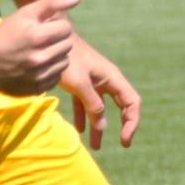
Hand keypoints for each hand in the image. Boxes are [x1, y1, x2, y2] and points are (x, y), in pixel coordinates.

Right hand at [0, 0, 78, 95]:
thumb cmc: (6, 32)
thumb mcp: (26, 13)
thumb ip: (53, 3)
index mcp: (38, 36)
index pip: (66, 28)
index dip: (57, 26)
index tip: (45, 28)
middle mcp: (40, 58)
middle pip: (67, 45)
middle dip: (57, 41)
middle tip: (42, 40)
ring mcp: (38, 76)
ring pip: (64, 63)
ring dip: (57, 56)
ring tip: (41, 53)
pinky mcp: (36, 89)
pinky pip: (56, 78)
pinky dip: (51, 71)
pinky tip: (37, 66)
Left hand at [58, 34, 142, 149]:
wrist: (52, 38)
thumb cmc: (67, 59)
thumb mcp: (80, 84)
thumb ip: (93, 105)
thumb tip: (102, 126)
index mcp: (113, 79)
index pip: (132, 103)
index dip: (131, 122)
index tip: (123, 140)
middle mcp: (107, 81)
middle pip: (122, 106)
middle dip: (122, 125)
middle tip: (122, 144)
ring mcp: (94, 82)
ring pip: (101, 108)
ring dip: (99, 126)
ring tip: (95, 146)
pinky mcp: (80, 83)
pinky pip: (86, 104)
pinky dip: (84, 117)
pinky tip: (80, 129)